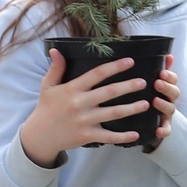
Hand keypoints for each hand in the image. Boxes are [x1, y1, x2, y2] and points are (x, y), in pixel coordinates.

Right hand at [19, 51, 153, 164]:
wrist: (40, 135)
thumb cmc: (46, 108)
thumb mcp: (47, 86)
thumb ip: (55, 68)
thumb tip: (56, 50)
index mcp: (72, 89)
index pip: (97, 74)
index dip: (114, 67)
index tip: (130, 61)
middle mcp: (80, 104)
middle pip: (109, 92)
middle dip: (128, 86)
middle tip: (144, 82)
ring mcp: (85, 121)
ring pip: (113, 114)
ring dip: (131, 109)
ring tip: (146, 104)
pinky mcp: (87, 136)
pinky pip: (108, 137)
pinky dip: (122, 137)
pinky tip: (136, 134)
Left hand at [147, 58, 177, 145]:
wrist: (149, 119)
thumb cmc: (151, 94)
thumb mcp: (154, 80)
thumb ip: (160, 68)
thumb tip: (167, 54)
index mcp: (167, 87)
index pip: (173, 79)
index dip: (169, 76)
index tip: (161, 72)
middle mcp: (169, 99)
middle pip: (174, 92)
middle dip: (166, 87)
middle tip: (157, 83)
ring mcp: (167, 113)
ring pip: (170, 109)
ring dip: (164, 105)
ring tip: (155, 101)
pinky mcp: (164, 126)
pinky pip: (166, 129)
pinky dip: (164, 130)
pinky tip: (157, 131)